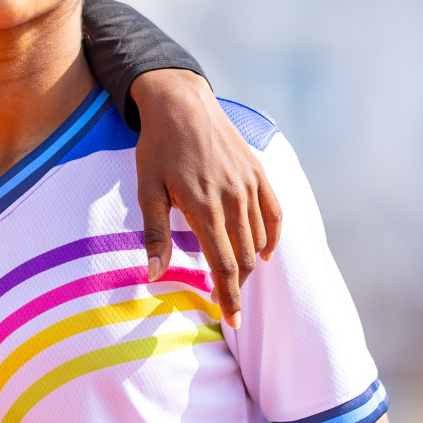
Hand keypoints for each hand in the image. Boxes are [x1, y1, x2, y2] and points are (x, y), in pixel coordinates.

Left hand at [130, 70, 282, 327]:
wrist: (181, 103)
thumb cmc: (157, 148)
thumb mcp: (147, 190)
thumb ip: (154, 235)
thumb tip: (152, 276)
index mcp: (205, 207)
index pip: (223, 265)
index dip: (228, 296)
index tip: (230, 320)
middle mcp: (234, 198)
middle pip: (244, 256)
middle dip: (238, 286)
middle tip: (230, 306)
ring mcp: (250, 184)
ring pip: (259, 237)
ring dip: (251, 264)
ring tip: (237, 282)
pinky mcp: (259, 172)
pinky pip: (275, 213)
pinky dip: (272, 237)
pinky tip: (263, 252)